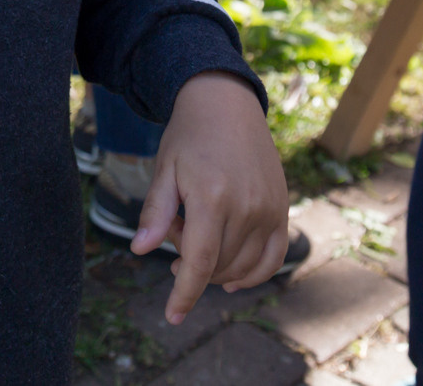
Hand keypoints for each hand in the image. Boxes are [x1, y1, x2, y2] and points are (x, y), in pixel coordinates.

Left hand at [135, 71, 289, 324]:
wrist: (227, 105)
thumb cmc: (188, 136)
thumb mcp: (164, 170)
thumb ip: (155, 213)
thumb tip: (139, 251)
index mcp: (213, 197)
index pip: (199, 263)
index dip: (184, 294)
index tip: (171, 317)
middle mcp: (247, 207)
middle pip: (219, 266)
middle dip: (191, 267)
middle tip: (176, 232)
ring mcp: (270, 210)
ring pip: (244, 267)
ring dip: (217, 270)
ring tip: (196, 238)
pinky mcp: (282, 209)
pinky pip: (273, 258)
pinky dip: (254, 274)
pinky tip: (232, 278)